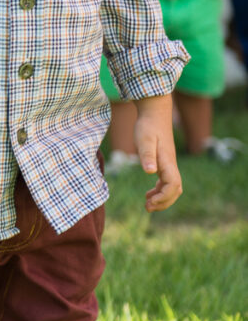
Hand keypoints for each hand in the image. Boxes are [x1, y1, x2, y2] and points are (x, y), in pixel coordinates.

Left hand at [133, 95, 182, 211]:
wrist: (154, 112)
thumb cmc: (148, 125)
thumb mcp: (144, 139)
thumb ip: (147, 155)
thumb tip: (150, 172)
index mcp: (167, 162)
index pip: (173, 186)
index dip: (163, 197)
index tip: (149, 202)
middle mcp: (171, 164)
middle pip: (175, 190)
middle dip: (164, 202)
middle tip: (147, 207)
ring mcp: (168, 163)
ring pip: (172, 187)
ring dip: (162, 198)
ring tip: (147, 204)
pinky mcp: (164, 161)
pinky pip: (167, 181)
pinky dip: (160, 190)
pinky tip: (149, 193)